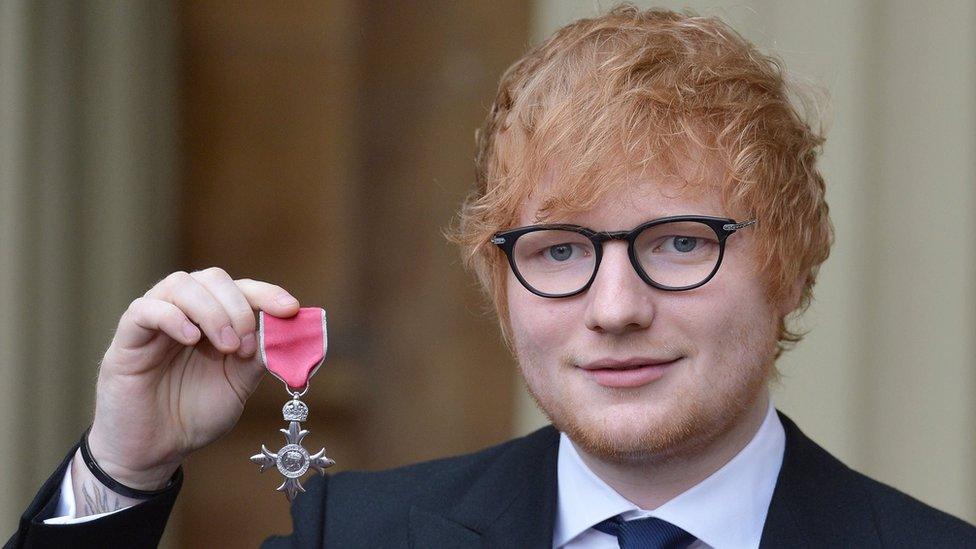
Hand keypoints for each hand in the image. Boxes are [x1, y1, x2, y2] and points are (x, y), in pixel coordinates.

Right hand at [86, 268, 299, 489]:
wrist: (154, 452)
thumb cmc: (193, 416)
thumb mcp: (238, 386)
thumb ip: (259, 358)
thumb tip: (287, 333)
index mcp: (213, 321)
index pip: (240, 289)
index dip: (267, 293)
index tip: (290, 309)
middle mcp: (185, 314)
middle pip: (212, 278)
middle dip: (239, 306)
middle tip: (248, 344)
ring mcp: (154, 323)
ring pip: (180, 284)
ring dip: (212, 311)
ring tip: (227, 346)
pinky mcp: (127, 340)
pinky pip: (144, 310)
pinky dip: (173, 317)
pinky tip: (191, 339)